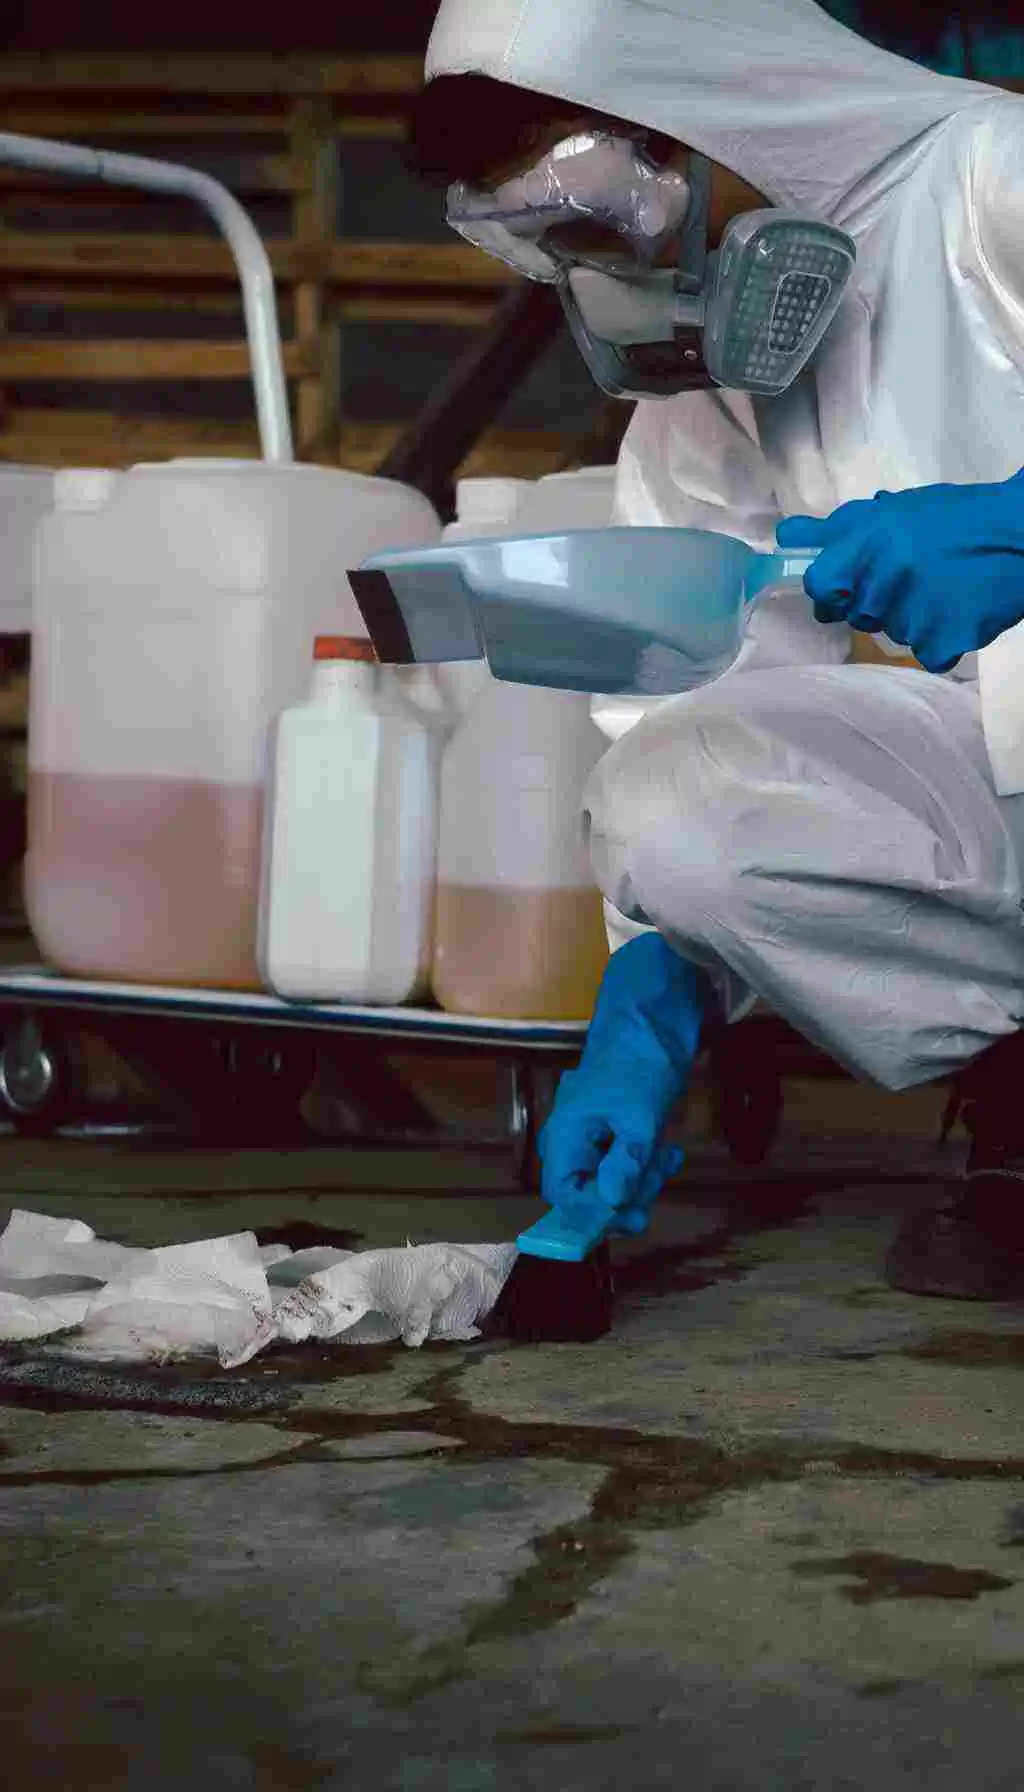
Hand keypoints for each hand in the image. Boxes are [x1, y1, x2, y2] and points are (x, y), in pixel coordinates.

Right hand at [537, 934, 704, 1234]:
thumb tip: (613, 1204)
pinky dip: (645, 1163)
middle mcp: (569, 1141)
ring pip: (609, 1181)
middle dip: (628, 1193)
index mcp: (564, 1136)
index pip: (561, 1195)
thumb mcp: (640, 1117)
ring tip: (669, 1155)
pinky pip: (621, 1163)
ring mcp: (588, 1137)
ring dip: (642, 1177)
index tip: (630, 1217)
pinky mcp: (608, 1132)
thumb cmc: (640, 1063)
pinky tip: (668, 1150)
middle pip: (588, 1193)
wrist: (652, 1019)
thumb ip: (626, 1163)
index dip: (591, 1215)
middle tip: (660, 1174)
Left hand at [777, 469, 1023, 673]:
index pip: (819, 585)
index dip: (832, 589)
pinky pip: (927, 654)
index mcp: (866, 544)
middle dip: (879, 601)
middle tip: (916, 575)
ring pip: (894, 634)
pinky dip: (943, 639)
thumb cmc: (957, 518)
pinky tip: (959, 610)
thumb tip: (785, 536)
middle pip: (858, 615)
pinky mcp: (941, 643)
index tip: (851, 584)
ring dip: (913, 618)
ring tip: (944, 588)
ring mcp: (911, 618)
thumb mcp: (893, 511)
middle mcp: (882, 581)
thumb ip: (836, 529)